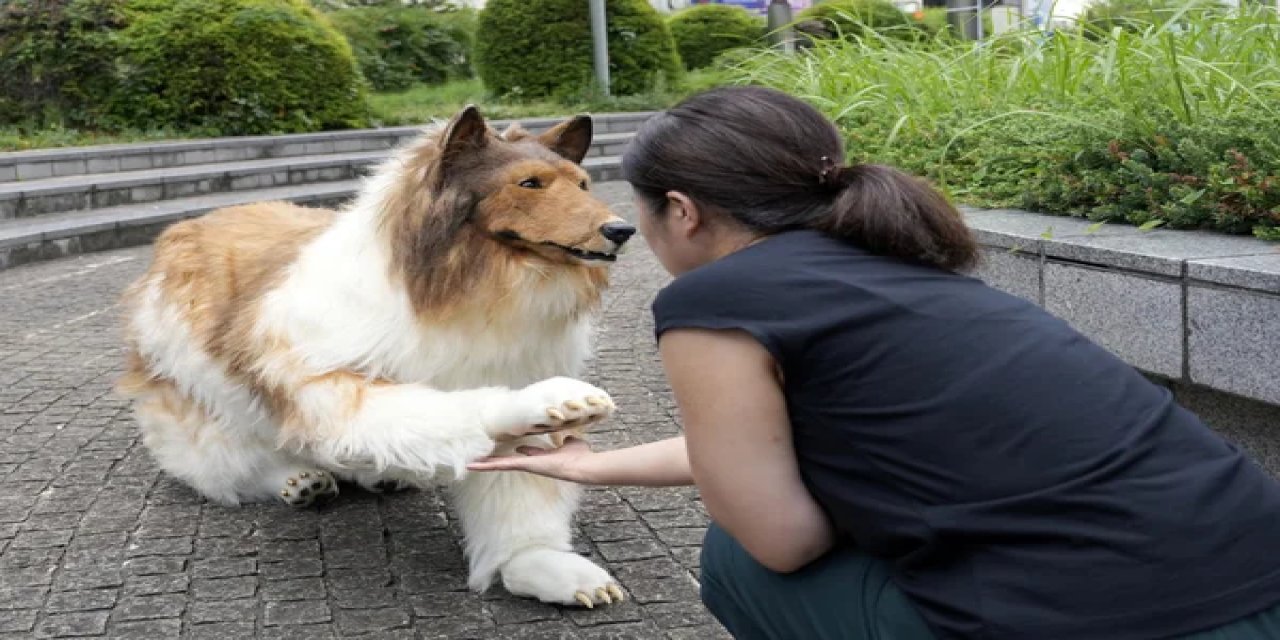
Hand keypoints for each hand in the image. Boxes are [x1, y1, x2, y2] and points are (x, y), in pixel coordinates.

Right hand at [467, 437, 595, 483]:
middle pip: (512, 461)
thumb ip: (569, 440)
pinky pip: (504, 464)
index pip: (531, 453)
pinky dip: (488, 465)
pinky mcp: (525, 465)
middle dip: (499, 460)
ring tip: (472, 465)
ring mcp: (528, 465)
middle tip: (485, 460)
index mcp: (545, 457)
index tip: (517, 447)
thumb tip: (569, 436)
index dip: (524, 450)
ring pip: (503, 465)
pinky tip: (474, 466)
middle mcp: (534, 463)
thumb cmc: (582, 456)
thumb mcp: (573, 444)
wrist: (584, 465)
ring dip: (487, 465)